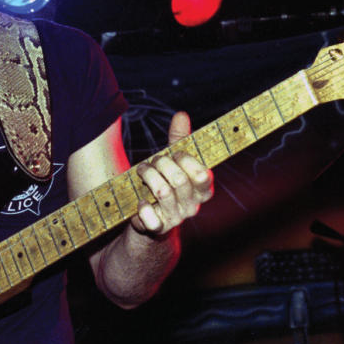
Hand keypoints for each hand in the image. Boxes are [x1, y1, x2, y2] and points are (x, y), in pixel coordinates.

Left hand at [130, 111, 212, 237]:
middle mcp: (193, 206)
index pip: (202, 174)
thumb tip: (181, 115)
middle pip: (179, 180)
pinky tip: (140, 200)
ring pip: (163, 193)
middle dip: (162, 164)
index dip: (185, 160)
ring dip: (148, 177)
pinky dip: (143, 207)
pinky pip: (151, 219)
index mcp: (202, 189)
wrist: (150, 216)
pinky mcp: (158, 228)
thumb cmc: (165, 181)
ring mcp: (176, 218)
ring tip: (142, 171)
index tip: (174, 153)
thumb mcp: (173, 160)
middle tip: (153, 160)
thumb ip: (179, 139)